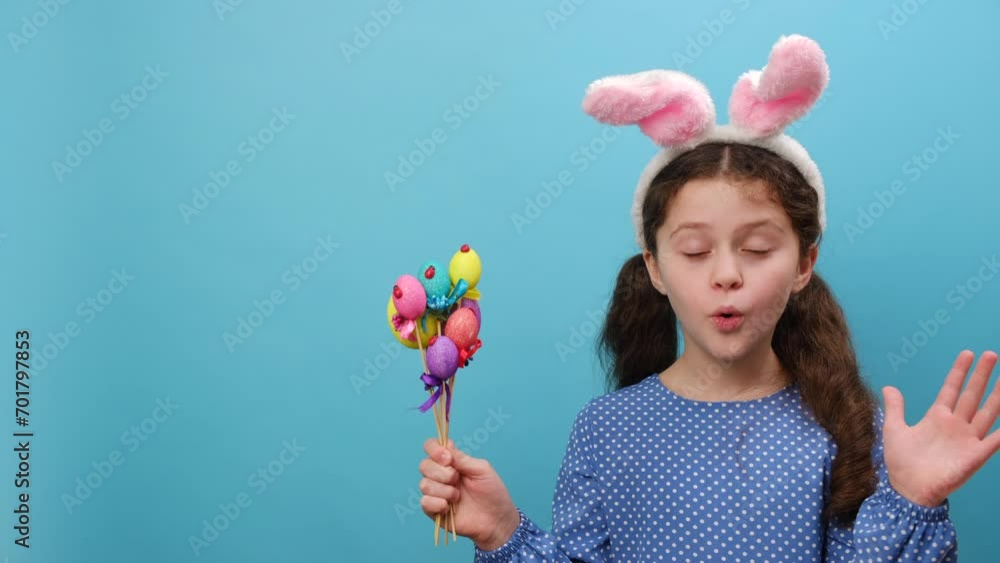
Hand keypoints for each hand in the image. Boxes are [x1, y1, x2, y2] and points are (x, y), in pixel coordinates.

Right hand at [418, 438, 520, 550]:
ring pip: (424, 484)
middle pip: (424, 465)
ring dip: (443, 490)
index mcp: (451, 462)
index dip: (434, 450)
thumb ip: (462, 458)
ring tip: (458, 497)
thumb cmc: (492, 492)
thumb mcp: (481, 469)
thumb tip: (446, 446)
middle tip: (457, 479)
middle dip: (441, 473)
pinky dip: (437, 503)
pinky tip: (449, 507)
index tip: (448, 459)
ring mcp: (436, 493)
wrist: (496, 519)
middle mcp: (441, 475)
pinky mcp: (434, 510)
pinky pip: (424, 502)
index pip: (431, 447)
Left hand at [882, 350, 999, 506]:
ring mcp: (967, 440)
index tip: (968, 354)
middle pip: (972, 395)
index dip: (959, 372)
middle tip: (991, 354)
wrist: (907, 490)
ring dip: (998, 396)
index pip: (951, 389)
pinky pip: (994, 441)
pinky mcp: (974, 456)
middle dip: (981, 376)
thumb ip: (895, 408)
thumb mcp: (894, 429)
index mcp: (937, 418)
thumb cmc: (901, 462)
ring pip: (987, 412)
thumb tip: (889, 387)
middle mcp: (955, 426)